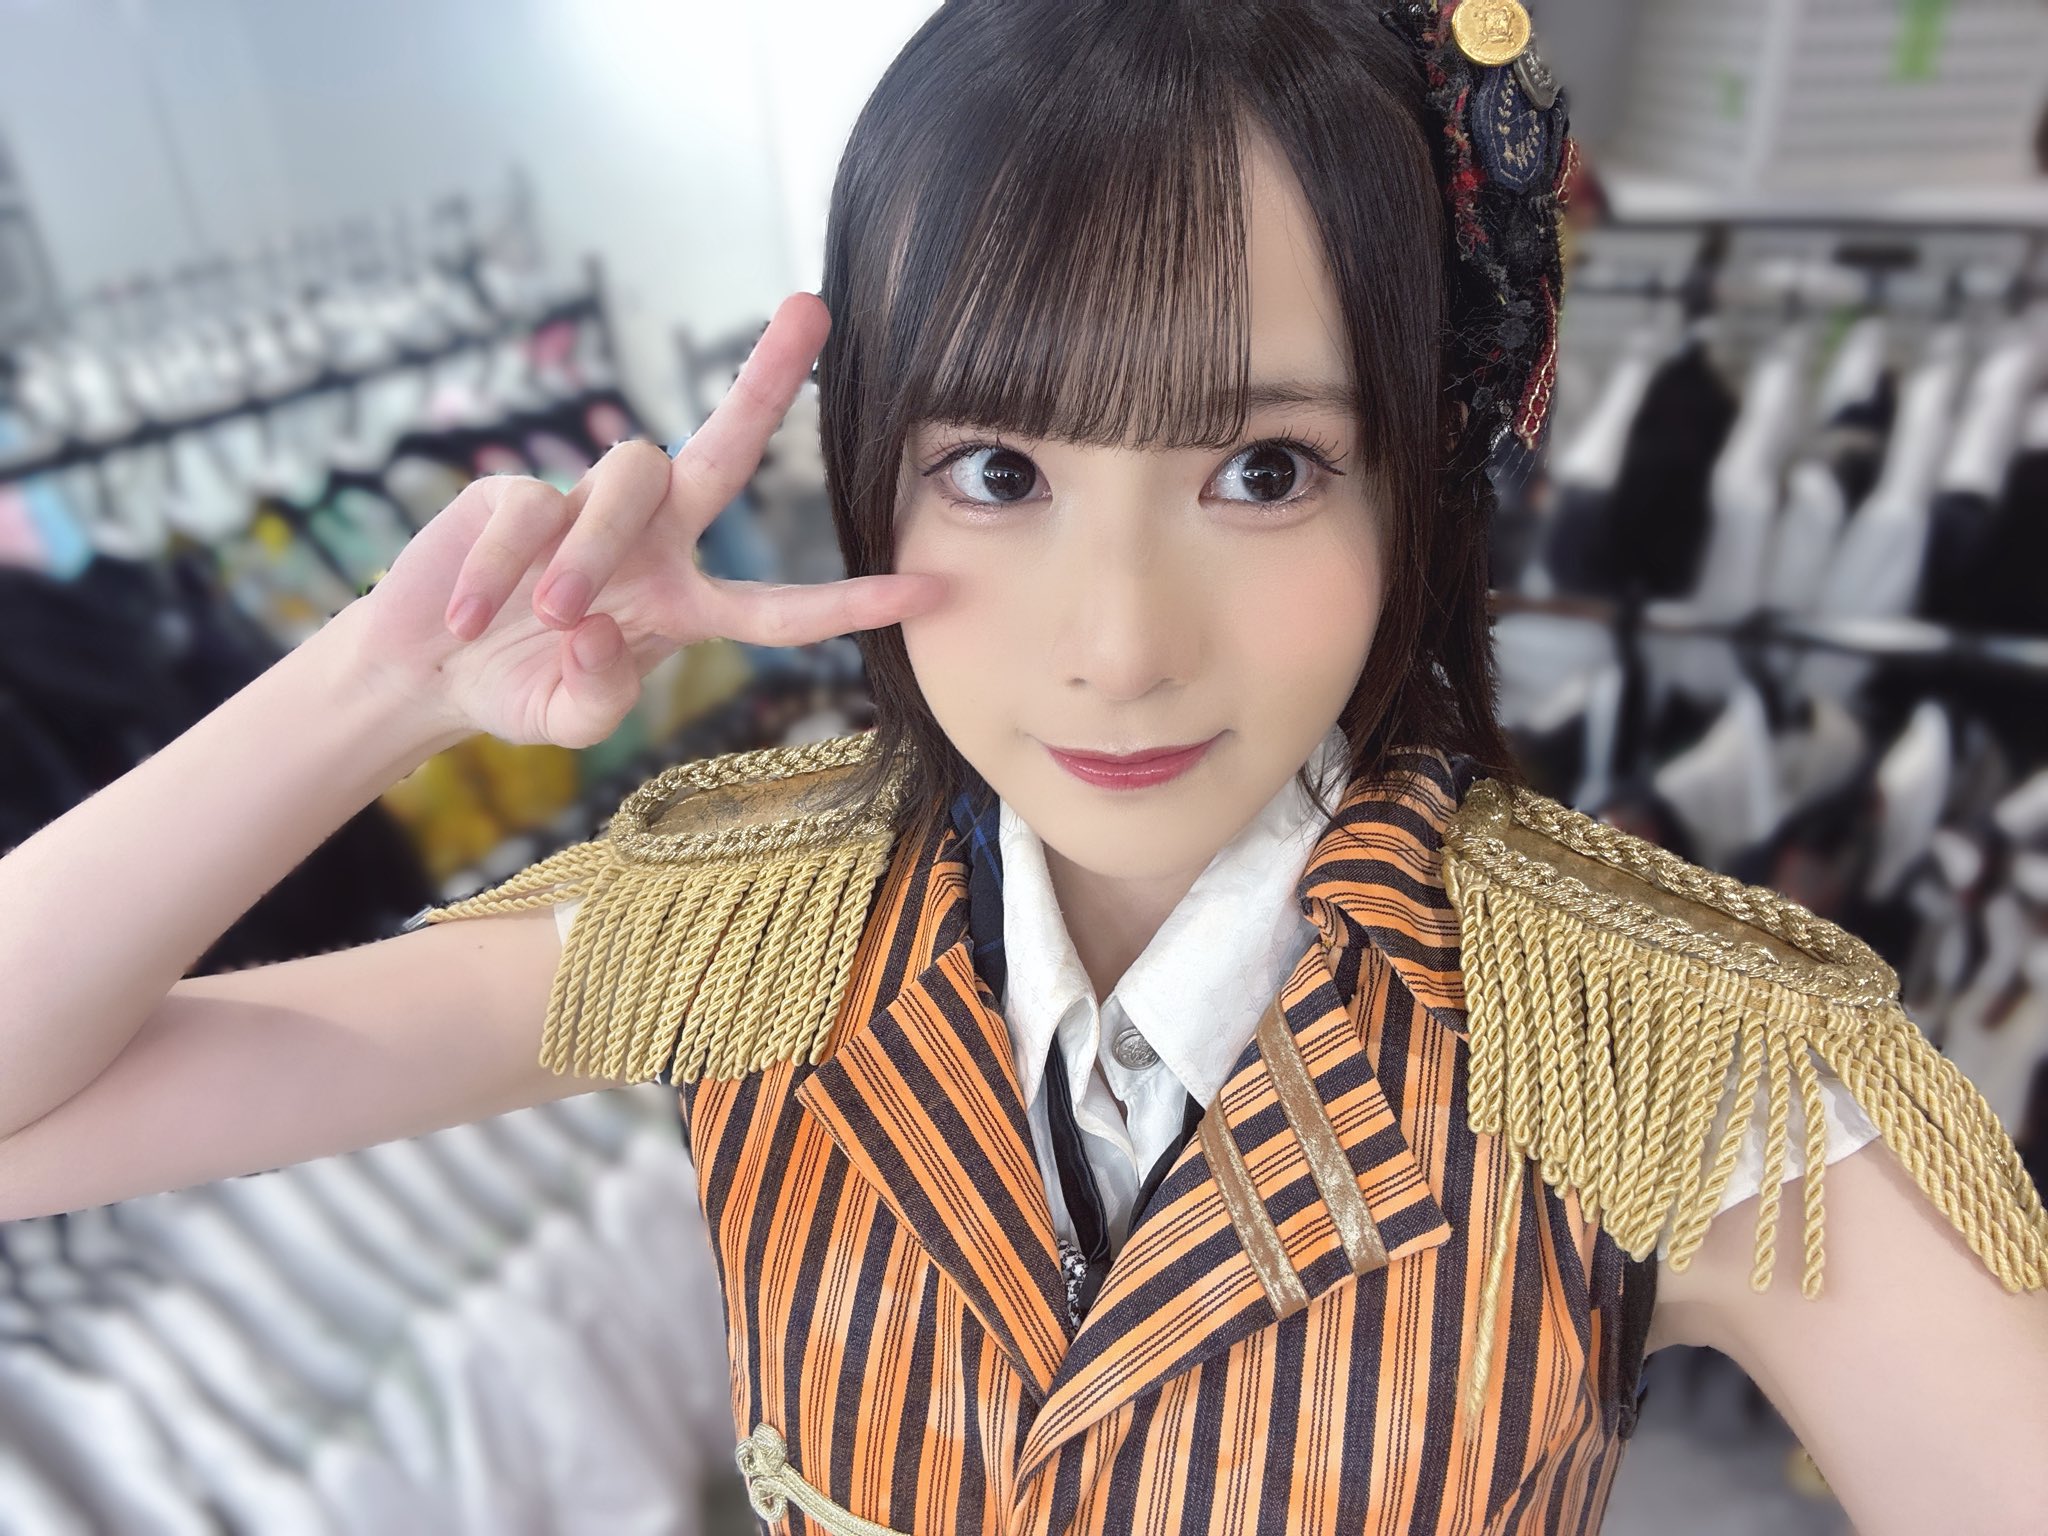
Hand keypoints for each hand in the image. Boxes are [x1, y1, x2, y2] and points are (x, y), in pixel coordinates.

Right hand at [345, 292, 944, 747]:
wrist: (426, 669)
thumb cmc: (518, 686)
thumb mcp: (568, 718)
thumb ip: (598, 697)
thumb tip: (602, 631)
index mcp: (684, 602)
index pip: (780, 606)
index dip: (851, 602)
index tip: (929, 589)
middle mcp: (653, 541)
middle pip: (723, 447)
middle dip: (768, 378)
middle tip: (812, 308)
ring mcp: (588, 506)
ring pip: (629, 485)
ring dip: (596, 549)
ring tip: (555, 614)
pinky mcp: (517, 491)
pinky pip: (530, 511)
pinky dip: (498, 573)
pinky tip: (468, 620)